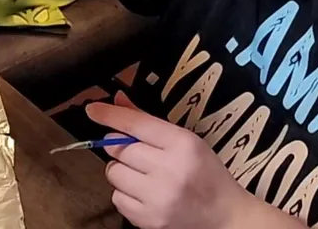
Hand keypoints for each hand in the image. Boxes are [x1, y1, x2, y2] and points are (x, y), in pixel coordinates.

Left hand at [88, 93, 287, 228]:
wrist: (224, 217)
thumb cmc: (205, 173)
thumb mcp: (186, 141)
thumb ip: (148, 122)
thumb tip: (117, 101)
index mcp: (182, 145)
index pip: (136, 124)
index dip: (110, 115)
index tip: (93, 109)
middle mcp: (169, 171)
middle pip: (119, 148)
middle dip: (121, 146)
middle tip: (138, 153)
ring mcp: (158, 198)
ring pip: (113, 173)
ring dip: (122, 170)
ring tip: (143, 175)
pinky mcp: (149, 220)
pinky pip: (117, 198)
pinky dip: (125, 193)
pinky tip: (145, 193)